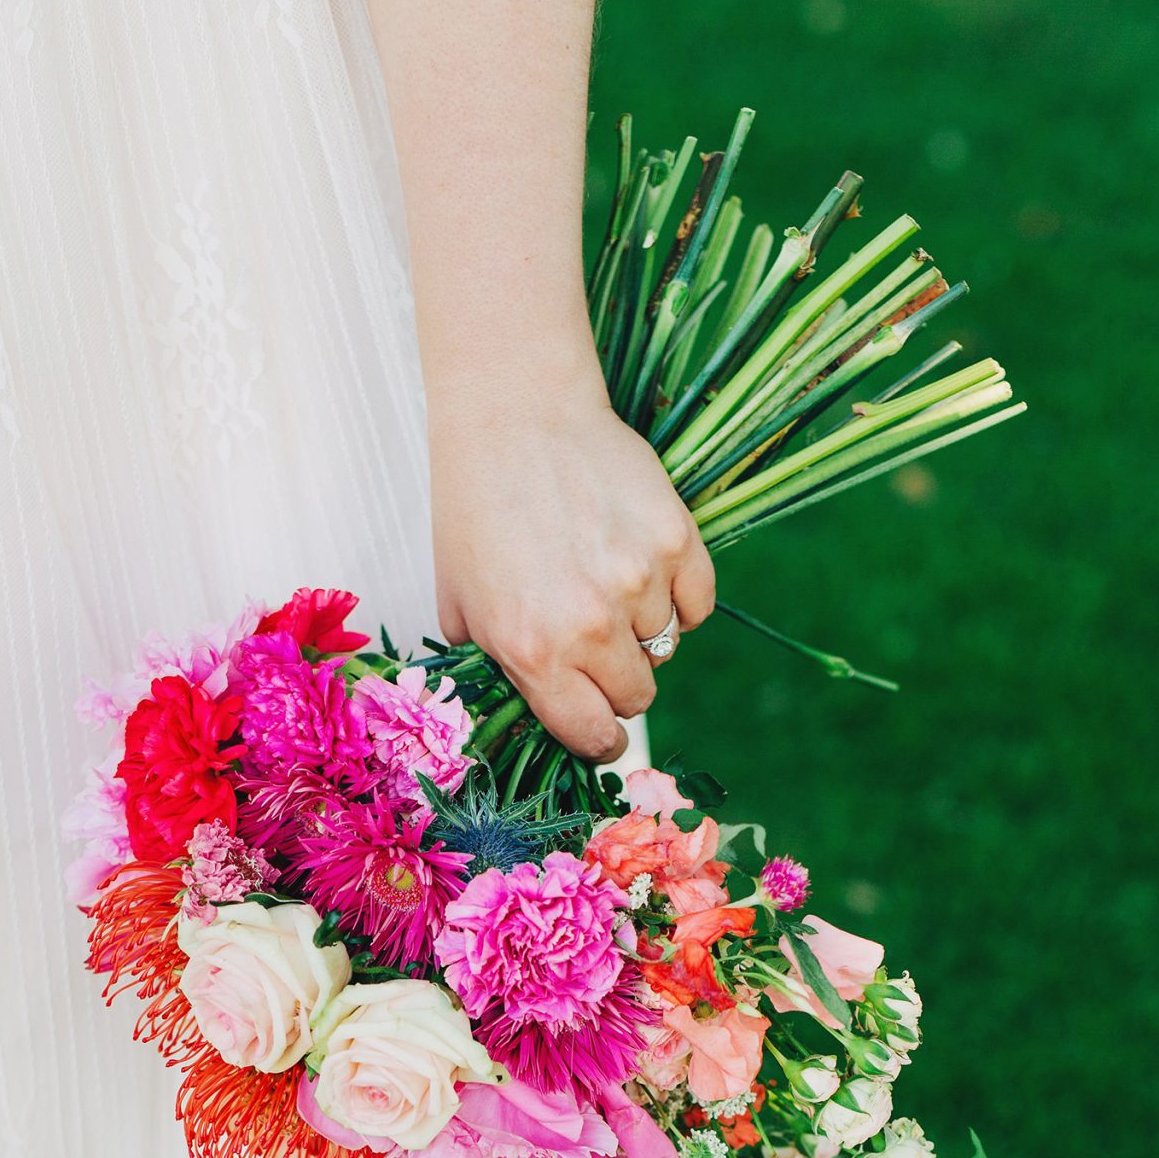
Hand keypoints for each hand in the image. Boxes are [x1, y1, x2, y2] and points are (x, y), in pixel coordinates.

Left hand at [429, 374, 715, 761]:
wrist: (514, 417)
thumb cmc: (476, 509)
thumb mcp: (460, 605)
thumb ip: (497, 668)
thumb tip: (533, 713)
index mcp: (533, 652)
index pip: (592, 735)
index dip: (600, 740)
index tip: (604, 732)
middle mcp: (591, 625)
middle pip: (637, 696)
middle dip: (618, 680)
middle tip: (597, 643)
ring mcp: (639, 580)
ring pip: (666, 646)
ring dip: (644, 629)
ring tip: (608, 581)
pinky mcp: (676, 538)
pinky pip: (698, 604)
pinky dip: (680, 597)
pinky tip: (645, 567)